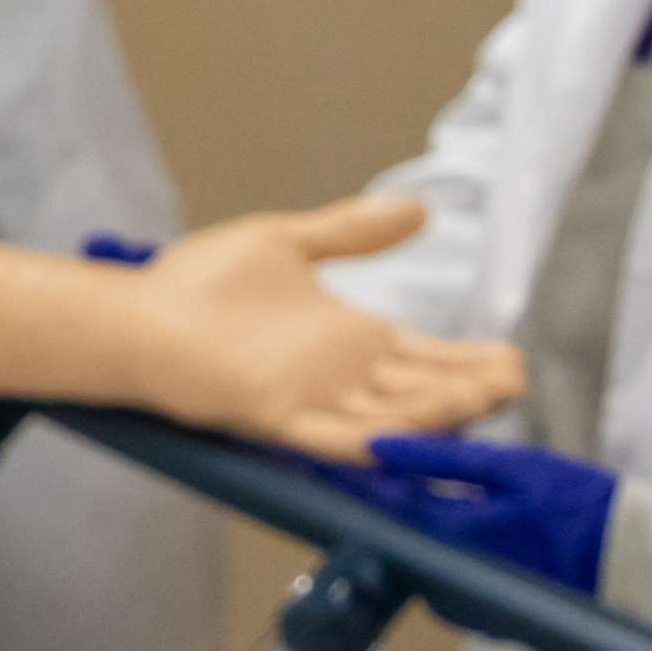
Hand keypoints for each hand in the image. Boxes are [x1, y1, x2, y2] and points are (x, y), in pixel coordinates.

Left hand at [119, 194, 525, 460]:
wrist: (136, 313)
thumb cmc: (200, 284)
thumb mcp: (288, 243)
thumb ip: (352, 231)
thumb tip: (421, 208)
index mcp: (350, 340)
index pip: (427, 357)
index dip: (469, 360)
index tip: (514, 355)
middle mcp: (342, 378)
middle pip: (423, 392)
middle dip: (471, 388)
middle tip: (515, 376)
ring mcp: (314, 402)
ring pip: (394, 420)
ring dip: (440, 413)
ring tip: (486, 396)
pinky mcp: (278, 419)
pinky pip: (337, 440)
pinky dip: (374, 442)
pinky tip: (408, 434)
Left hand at [336, 435, 616, 594]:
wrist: (631, 560)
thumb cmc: (577, 505)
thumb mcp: (511, 468)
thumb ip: (441, 460)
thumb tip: (377, 445)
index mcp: (451, 537)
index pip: (378, 507)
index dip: (345, 480)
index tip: (316, 459)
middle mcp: (450, 580)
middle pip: (389, 539)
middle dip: (367, 508)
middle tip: (343, 475)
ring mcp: (466, 606)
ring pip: (412, 562)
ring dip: (398, 532)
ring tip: (384, 497)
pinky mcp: (484, 618)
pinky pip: (439, 582)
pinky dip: (431, 554)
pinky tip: (434, 528)